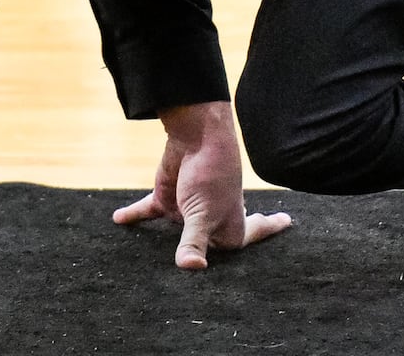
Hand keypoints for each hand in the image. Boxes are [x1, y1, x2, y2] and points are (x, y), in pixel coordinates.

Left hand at [112, 100, 292, 268]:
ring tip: (158, 265)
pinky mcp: (166, 198)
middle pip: (210, 243)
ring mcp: (188, 211)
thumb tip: (192, 269)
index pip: (243, 244)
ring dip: (167, 245)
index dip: (263, 236)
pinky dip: (132, 216)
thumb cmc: (212, 175)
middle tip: (212, 264)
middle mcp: (210, 221)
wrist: (195, 135)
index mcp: (228, 227)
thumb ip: (194, 243)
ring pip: (176, 234)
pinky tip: (118, 219)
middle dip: (210, 253)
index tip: (285, 223)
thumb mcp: (202, 213)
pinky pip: (147, 212)